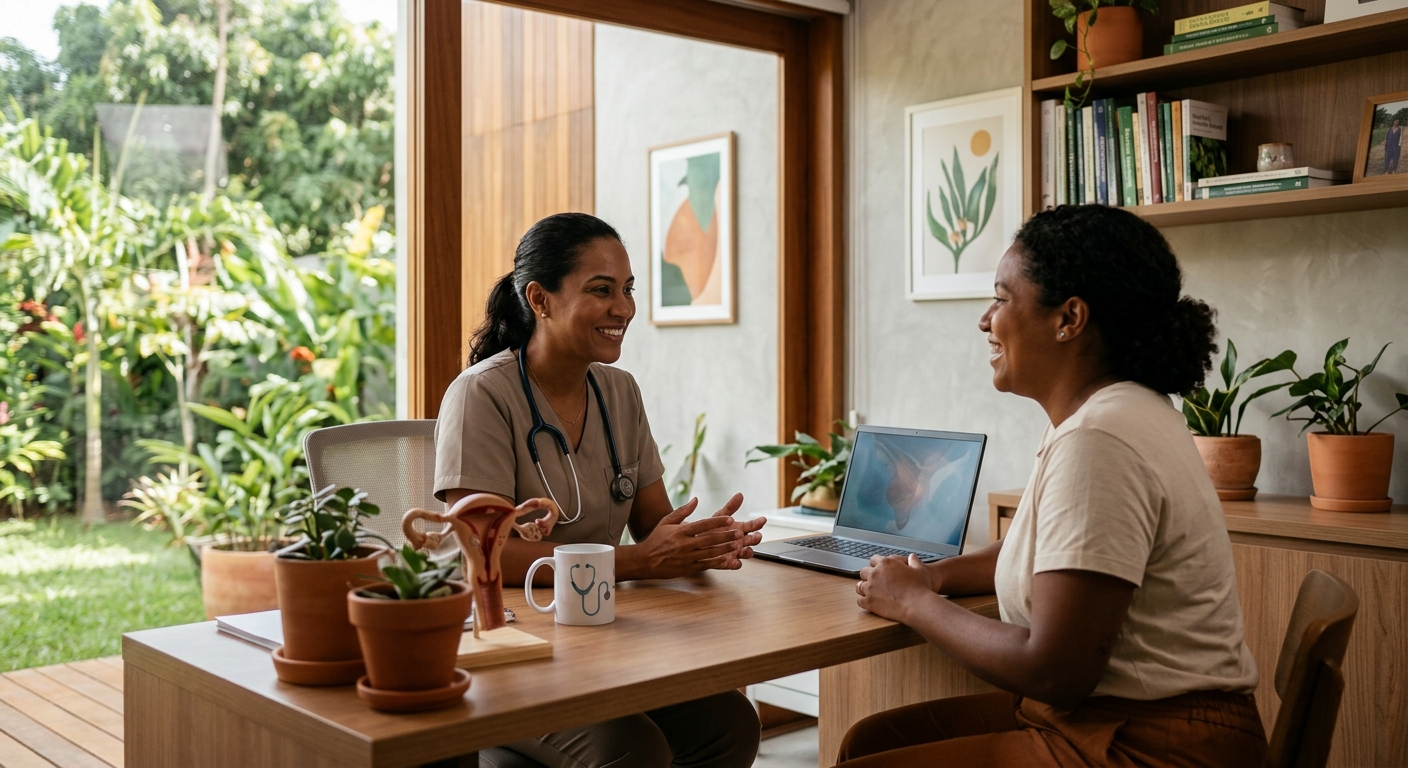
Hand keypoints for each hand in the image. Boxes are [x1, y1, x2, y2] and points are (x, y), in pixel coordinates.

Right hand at [632, 497, 746, 577]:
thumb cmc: (656, 539)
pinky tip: (727, 560)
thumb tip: (696, 500)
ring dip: (724, 549)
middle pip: (709, 539)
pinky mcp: (687, 568)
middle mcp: (684, 544)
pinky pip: (704, 565)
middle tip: (739, 533)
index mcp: (680, 531)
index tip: (730, 519)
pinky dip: (716, 563)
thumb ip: (682, 511)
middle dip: (726, 536)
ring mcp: (686, 557)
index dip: (717, 522)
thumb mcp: (666, 522)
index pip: (702, 525)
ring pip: (709, 553)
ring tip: (737, 545)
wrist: (644, 561)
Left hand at [708, 493, 764, 568]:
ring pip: (747, 553)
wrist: (695, 542)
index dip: (758, 523)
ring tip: (745, 549)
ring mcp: (736, 552)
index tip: (762, 519)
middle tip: (757, 536)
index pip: (753, 526)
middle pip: (753, 540)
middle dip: (756, 538)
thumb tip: (740, 494)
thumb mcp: (720, 516)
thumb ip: (731, 507)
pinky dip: (737, 564)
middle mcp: (740, 541)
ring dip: (748, 551)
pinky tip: (736, 562)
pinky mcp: (728, 562)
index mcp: (740, 529)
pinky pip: (735, 564)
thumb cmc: (710, 528)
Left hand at [856, 554, 931, 622]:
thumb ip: (914, 561)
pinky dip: (864, 602)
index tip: (879, 570)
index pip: (873, 560)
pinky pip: (860, 601)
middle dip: (868, 576)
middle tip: (874, 582)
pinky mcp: (869, 602)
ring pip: (859, 586)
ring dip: (864, 588)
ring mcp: (870, 588)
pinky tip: (869, 603)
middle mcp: (875, 573)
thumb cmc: (920, 587)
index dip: (876, 565)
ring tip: (870, 592)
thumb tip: (912, 557)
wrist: (917, 605)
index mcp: (885, 563)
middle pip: (863, 572)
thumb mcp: (920, 570)